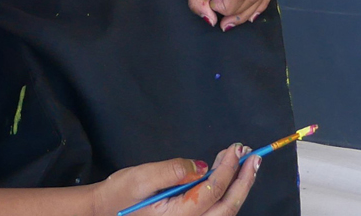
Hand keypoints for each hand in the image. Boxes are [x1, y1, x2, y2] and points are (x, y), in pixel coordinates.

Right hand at [90, 145, 258, 215]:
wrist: (106, 212)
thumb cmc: (120, 194)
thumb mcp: (141, 177)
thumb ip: (171, 171)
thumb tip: (201, 166)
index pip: (212, 191)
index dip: (227, 170)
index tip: (237, 150)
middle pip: (227, 207)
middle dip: (243, 181)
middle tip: (254, 157)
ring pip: (224, 212)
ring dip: (237, 187)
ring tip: (244, 163)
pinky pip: (215, 211)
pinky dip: (226, 194)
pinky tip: (227, 176)